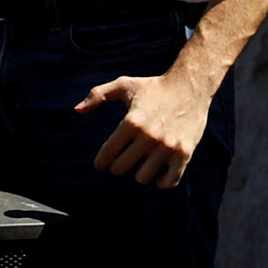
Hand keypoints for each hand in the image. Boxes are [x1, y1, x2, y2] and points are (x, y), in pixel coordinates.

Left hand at [76, 63, 213, 188]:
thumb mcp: (124, 85)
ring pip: (143, 178)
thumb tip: (77, 110)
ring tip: (142, 163)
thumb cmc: (154, 87)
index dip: (101, 161)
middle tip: (123, 160)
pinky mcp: (184, 153)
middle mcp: (149, 136)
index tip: (101, 163)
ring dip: (140, 173)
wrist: (190, 86)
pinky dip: (161, 182)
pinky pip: (169, 181)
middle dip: (118, 166)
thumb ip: (98, 95)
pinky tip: (158, 174)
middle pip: (121, 168)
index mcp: (132, 122)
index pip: (108, 153)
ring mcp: (168, 146)